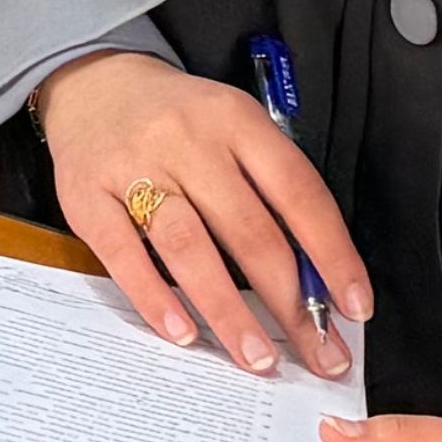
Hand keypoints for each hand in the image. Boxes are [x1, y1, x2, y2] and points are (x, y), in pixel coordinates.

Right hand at [28, 50, 365, 379]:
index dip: (332, 254)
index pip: (298, 192)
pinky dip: (155, 299)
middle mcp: (187, 140)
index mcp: (236, 120)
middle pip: (249, 230)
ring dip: (228, 311)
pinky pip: (124, 255)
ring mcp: (133, 166)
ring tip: (256, 357)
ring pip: (189, 247)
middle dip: (290, 304)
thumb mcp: (235, 129)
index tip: (355, 307)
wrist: (96, 83)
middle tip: (318, 355)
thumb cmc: (180, 121)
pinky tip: (183, 333)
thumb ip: (270, 190)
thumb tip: (315, 280)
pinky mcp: (86, 195)